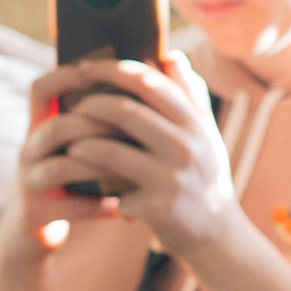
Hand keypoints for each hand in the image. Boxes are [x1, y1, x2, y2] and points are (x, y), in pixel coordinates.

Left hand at [19, 54, 240, 259]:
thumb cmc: (205, 177)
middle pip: (123, 111)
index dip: (111, 70)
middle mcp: (186, 145)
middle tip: (72, 108)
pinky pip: (114, 190)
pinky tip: (86, 187)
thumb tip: (173, 55)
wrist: (218, 234)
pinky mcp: (159, 207)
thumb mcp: (206, 134)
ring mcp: (173, 177)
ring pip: (110, 151)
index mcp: (194, 122)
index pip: (147, 82)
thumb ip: (190, 94)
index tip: (85, 67)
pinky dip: (97, 187)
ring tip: (72, 145)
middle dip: (89, 105)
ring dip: (82, 146)